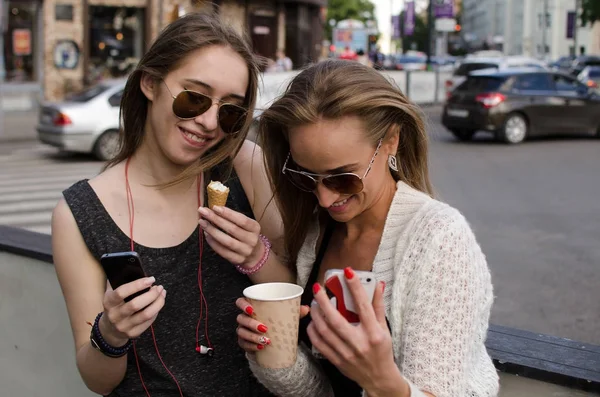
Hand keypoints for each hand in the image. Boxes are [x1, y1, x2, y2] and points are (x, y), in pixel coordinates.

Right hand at [100, 277, 165, 345]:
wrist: (109, 329)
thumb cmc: (115, 305)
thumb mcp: (111, 293)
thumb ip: (119, 281)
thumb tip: (132, 266)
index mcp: (108, 302)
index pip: (122, 292)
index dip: (138, 284)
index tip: (151, 279)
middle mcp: (115, 315)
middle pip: (136, 304)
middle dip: (151, 294)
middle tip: (159, 287)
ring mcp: (124, 326)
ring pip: (146, 314)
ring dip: (158, 302)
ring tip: (162, 293)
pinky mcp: (133, 333)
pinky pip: (149, 321)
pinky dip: (156, 311)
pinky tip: (158, 303)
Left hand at [198, 206, 263, 267]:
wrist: (255, 254)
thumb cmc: (246, 234)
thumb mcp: (246, 225)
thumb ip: (233, 218)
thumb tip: (214, 210)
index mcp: (255, 228)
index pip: (242, 220)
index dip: (228, 213)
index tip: (215, 207)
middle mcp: (252, 240)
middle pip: (232, 229)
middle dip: (216, 219)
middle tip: (203, 212)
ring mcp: (245, 251)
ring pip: (227, 241)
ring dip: (212, 231)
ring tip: (202, 222)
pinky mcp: (237, 260)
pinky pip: (223, 251)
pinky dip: (213, 243)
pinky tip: (206, 235)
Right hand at [235, 298, 309, 352]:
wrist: (272, 338)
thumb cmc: (275, 322)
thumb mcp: (285, 315)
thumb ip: (295, 311)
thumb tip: (307, 308)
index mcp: (252, 307)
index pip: (240, 302)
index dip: (243, 305)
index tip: (252, 310)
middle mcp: (244, 318)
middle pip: (241, 319)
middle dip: (251, 323)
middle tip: (264, 328)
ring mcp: (243, 330)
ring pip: (241, 332)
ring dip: (252, 336)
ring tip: (265, 340)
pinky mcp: (244, 342)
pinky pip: (243, 344)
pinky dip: (251, 346)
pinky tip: (260, 347)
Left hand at [308, 268, 406, 395]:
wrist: (379, 378)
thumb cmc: (382, 350)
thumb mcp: (385, 328)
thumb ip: (379, 306)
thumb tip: (378, 285)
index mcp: (374, 333)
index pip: (363, 306)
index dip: (355, 287)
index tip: (347, 272)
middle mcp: (359, 343)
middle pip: (336, 319)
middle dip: (324, 301)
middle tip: (318, 288)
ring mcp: (346, 353)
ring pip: (325, 331)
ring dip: (316, 314)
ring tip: (314, 303)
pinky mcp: (337, 361)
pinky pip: (319, 344)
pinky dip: (313, 331)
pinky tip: (313, 321)